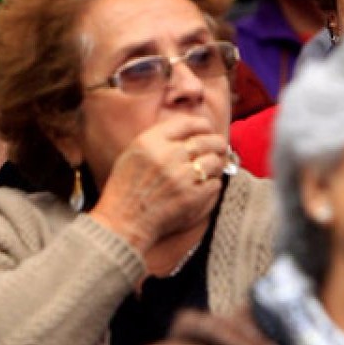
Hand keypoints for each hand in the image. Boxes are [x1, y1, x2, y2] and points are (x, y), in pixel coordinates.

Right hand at [89, 116, 225, 252]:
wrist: (123, 221)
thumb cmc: (126, 189)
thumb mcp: (133, 153)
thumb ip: (159, 139)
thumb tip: (190, 132)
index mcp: (150, 141)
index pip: (188, 123)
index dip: (203, 126)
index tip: (207, 130)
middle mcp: (167, 155)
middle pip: (206, 140)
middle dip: (217, 143)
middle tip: (220, 147)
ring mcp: (181, 176)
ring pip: (214, 161)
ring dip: (215, 165)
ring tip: (210, 170)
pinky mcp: (192, 196)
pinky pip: (214, 183)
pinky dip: (212, 185)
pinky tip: (203, 187)